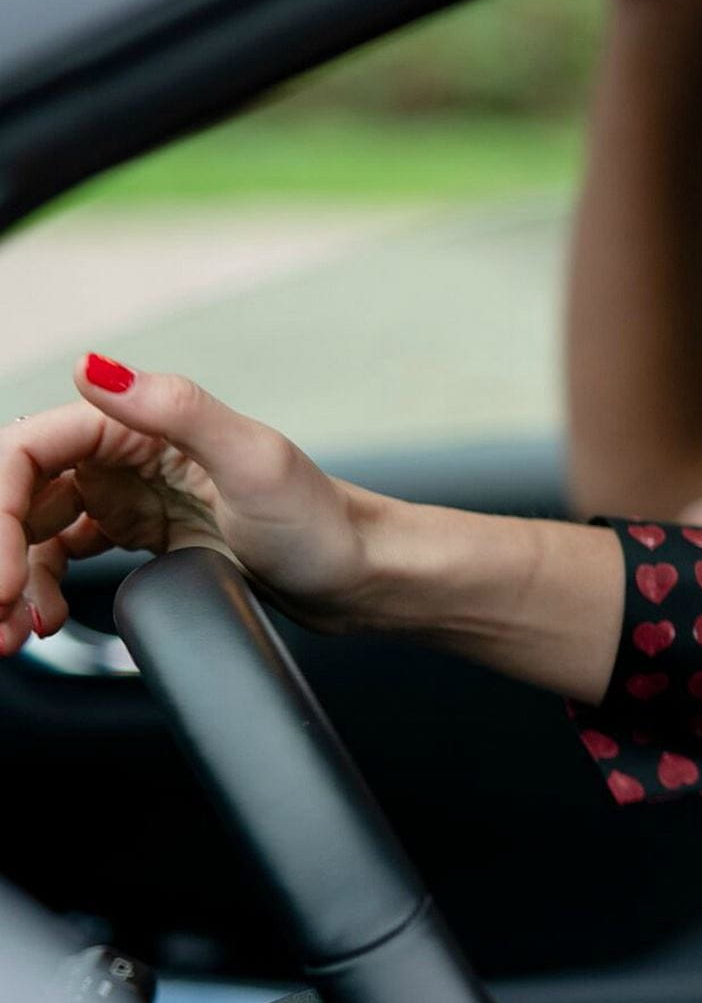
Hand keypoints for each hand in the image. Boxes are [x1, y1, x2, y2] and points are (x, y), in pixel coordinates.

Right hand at [1, 356, 376, 654]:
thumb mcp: (255, 462)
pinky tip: (42, 622)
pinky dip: (40, 588)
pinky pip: (62, 556)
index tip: (2, 577)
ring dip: (12, 578)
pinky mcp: (140, 535)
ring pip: (34, 529)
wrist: (364, 576)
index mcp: (142, 423)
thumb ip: (176, 411)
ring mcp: (130, 495)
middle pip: (20, 492)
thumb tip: (95, 369)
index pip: (27, 451)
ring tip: (15, 633)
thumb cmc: (324, 521)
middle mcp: (127, 452)